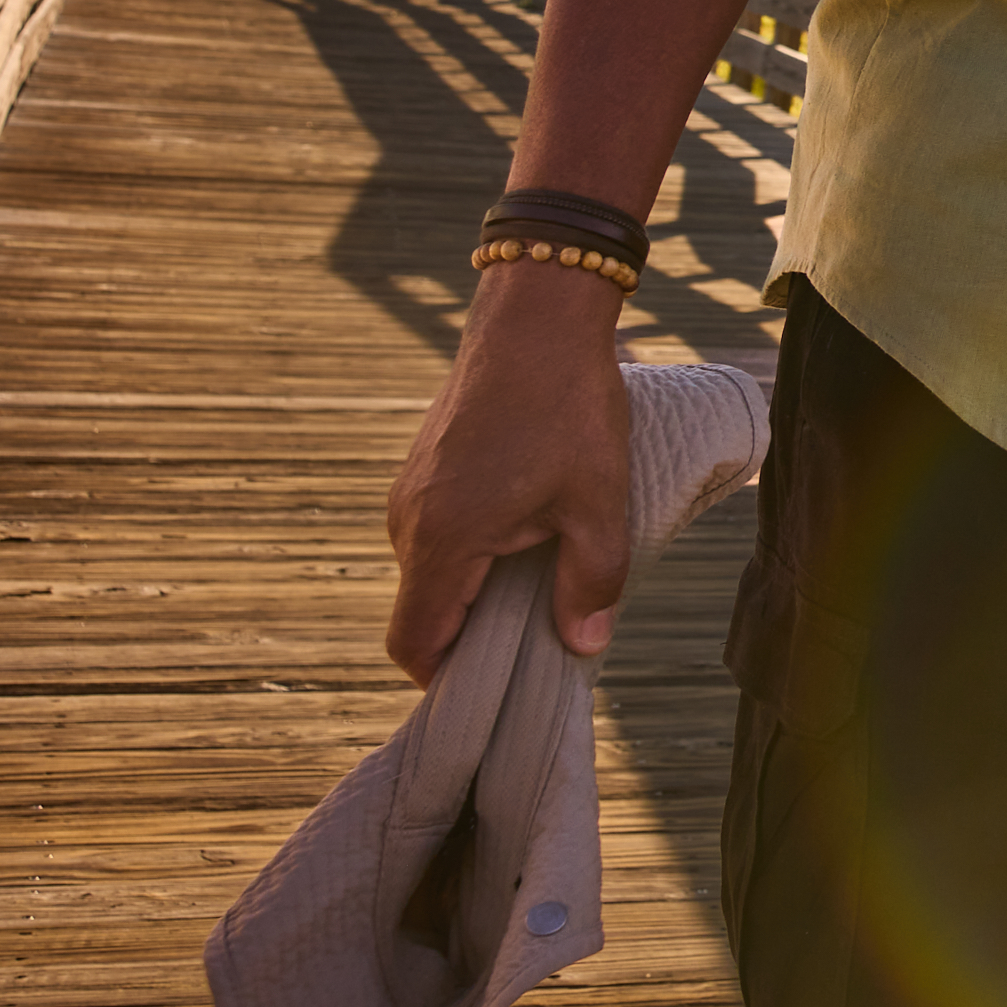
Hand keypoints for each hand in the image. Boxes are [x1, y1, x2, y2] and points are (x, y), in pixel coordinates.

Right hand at [384, 260, 632, 683]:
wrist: (536, 318)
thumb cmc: (568, 407)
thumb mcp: (597, 500)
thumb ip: (592, 581)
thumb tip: (584, 646)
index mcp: (443, 542)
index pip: (414, 644)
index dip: (447, 680)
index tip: (495, 689)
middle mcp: (409, 522)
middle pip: (425, 611)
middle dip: (473, 634)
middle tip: (536, 636)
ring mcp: (411, 491)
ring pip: (434, 569)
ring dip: (478, 585)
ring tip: (543, 576)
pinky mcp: (425, 467)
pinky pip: (440, 531)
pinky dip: (475, 548)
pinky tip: (529, 528)